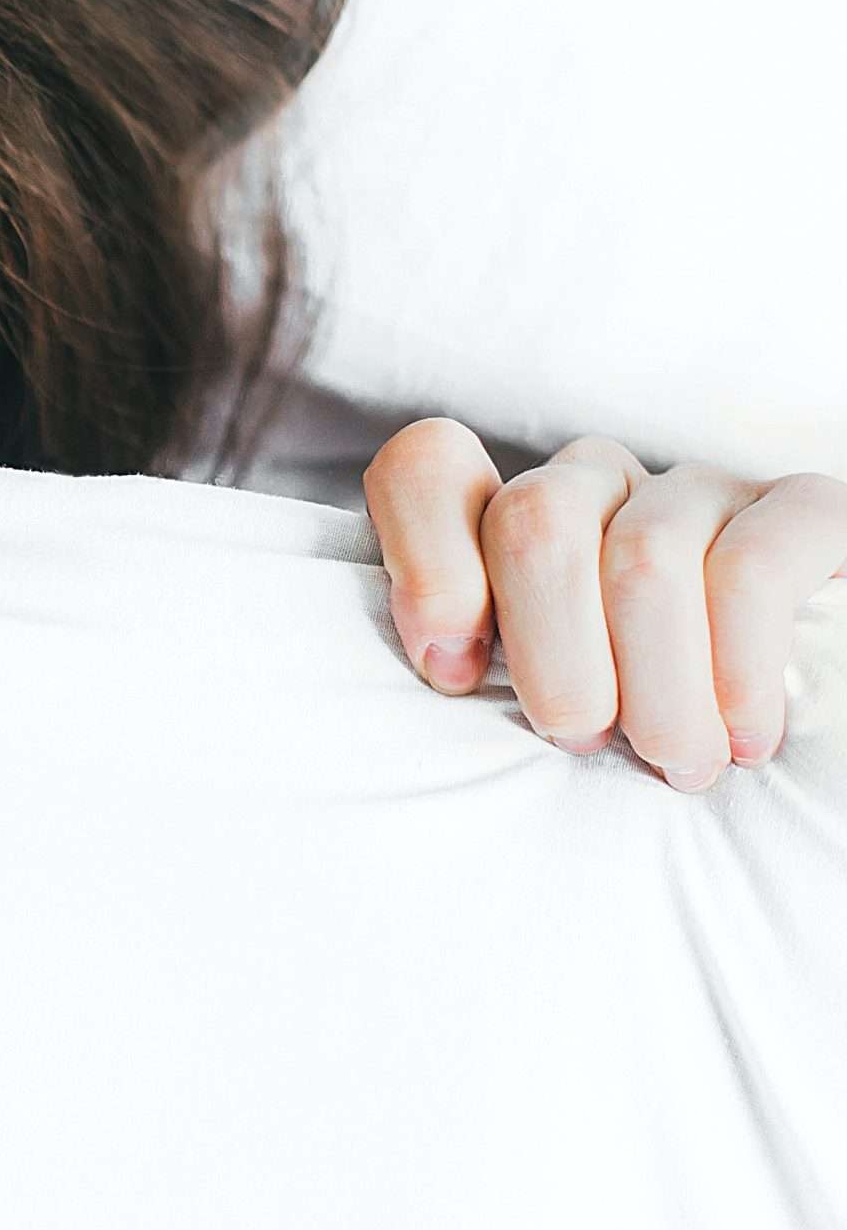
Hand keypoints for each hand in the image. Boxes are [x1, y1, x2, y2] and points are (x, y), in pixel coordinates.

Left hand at [364, 418, 846, 790]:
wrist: (800, 728)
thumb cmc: (631, 733)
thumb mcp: (534, 701)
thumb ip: (472, 665)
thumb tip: (445, 669)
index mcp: (511, 518)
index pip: (428, 469)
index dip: (426, 563)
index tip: (453, 674)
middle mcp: (599, 483)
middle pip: (535, 520)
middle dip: (552, 654)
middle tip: (582, 740)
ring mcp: (699, 490)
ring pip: (643, 558)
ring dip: (655, 686)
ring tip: (676, 761)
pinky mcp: (804, 512)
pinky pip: (751, 568)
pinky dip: (738, 666)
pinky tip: (745, 735)